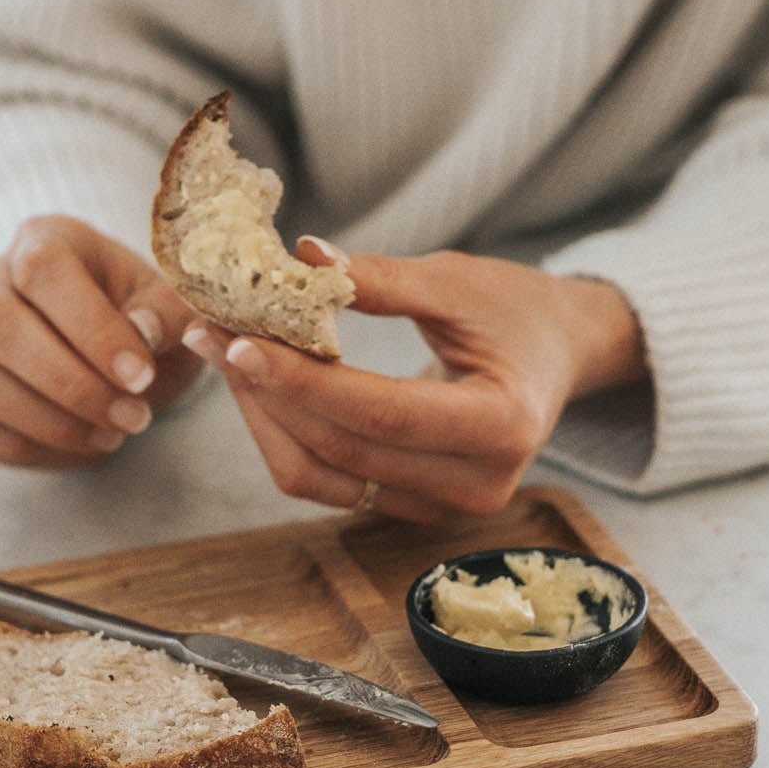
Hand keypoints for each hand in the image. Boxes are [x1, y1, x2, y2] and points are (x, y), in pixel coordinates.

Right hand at [0, 217, 201, 467]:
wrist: (108, 361)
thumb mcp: (167, 312)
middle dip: (70, 384)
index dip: (91, 327)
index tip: (140, 377)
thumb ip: (166, 313)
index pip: (43, 268)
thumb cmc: (139, 326)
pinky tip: (67, 447)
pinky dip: (10, 447)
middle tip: (132, 417)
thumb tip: (143, 330)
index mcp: (44, 240)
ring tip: (108, 435)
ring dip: (43, 420)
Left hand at [185, 243, 645, 523]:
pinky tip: (258, 383)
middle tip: (211, 331)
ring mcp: (442, 508)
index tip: (237, 339)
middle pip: (340, 452)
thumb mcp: (457, 280)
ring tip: (223, 352)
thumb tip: (299, 260)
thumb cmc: (514, 310)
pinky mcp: (411, 507)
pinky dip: (286, 431)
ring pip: (321, 478)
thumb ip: (380, 279)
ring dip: (263, 417)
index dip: (301, 380)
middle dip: (266, 392)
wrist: (557, 355)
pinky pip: (328, 481)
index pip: (380, 413)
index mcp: (501, 425)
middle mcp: (476, 485)